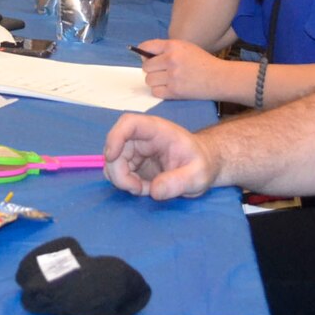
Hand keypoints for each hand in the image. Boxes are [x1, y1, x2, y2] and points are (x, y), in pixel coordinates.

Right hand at [102, 112, 219, 198]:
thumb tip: (154, 191)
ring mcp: (136, 150)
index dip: (115, 137)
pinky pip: (119, 173)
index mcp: (157, 131)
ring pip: (113, 162)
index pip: (129, 123)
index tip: (112, 157)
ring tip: (146, 189)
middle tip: (137, 189)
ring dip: (123, 180)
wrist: (202, 167)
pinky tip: (145, 189)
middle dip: (119, 172)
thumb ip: (179, 182)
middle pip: (115, 147)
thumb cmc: (202, 165)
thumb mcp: (198, 176)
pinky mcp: (133, 163)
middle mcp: (142, 137)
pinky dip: (127, 184)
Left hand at [133, 37, 241, 102]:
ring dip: (155, 81)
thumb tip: (144, 57)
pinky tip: (169, 88)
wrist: (219, 78)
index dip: (143, 53)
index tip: (147, 58)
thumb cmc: (201, 62)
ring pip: (149, 80)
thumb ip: (165, 50)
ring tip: (166, 80)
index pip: (146, 47)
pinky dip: (160, 91)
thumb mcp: (185, 48)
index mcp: (173, 46)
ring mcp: (173, 76)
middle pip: (146, 67)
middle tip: (161, 72)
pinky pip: (155, 92)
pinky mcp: (175, 91)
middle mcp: (171, 59)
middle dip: (151, 70)